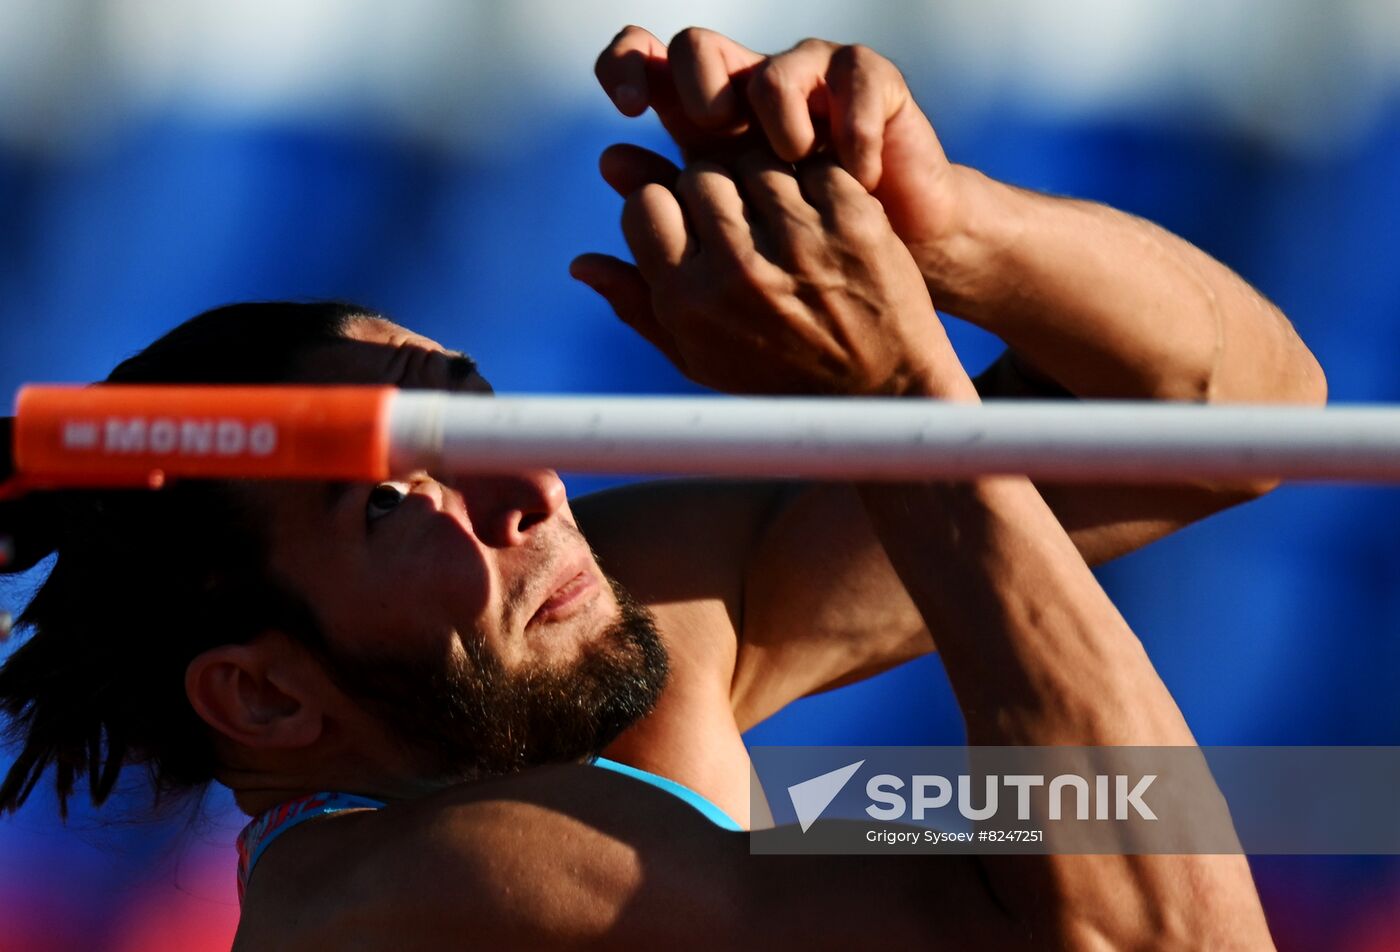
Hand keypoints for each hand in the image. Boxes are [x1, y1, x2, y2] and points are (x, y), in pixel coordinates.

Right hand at [573, 150, 973, 399]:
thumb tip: (582, 264)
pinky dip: (817, 184)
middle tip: (741, 222)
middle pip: (699, 175)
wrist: (882, 397)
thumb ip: (638, 307)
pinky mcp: (854, 221)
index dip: (666, 208)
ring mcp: (800, 243)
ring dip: (766, 182)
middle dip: (716, 191)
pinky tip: (823, 221)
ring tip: (784, 224)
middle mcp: (738, 271)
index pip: (646, 205)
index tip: (689, 227)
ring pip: (757, 162)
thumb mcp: (699, 359)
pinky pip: (814, 166)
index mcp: (689, 303)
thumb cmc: (780, 381)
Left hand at [591, 26, 964, 261]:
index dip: (624, 69)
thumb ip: (664, 234)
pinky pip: (850, 74)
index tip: (627, 110)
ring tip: (794, 162)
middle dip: (693, 85)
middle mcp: (748, 93)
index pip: (643, 65)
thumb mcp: (724, 260)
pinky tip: (859, 174)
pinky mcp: (870, 86)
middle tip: (711, 127)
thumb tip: (598, 202)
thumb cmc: (805, 271)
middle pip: (694, 48)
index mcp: (702, 127)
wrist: (896, 271)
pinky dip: (851, 128)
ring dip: (774, 115)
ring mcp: (810, 83)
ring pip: (768, 67)